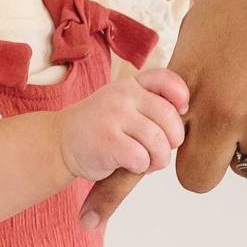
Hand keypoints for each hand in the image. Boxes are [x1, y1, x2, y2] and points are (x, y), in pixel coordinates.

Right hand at [60, 67, 189, 183]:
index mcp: (131, 85)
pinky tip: (129, 164)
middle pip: (170, 118)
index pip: (166, 79)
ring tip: (147, 161)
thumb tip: (185, 111)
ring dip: (158, 159)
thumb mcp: (124, 105)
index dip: (181, 97)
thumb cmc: (103, 128)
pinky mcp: (107, 140)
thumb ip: (152, 102)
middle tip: (161, 150)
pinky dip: (140, 167)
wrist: (61, 143)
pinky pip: (141, 157)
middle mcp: (123, 95)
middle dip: (173, 141)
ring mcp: (113, 116)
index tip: (179, 113)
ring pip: (158, 141)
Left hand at [79, 0, 246, 228]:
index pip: (143, 150)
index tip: (87, 222)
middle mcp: (226, 110)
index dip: (113, 192)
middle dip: (207, 159)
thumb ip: (182, 77)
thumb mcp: (200, 31)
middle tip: (225, 132)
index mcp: (190, 86)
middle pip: (198, 177)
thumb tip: (178, 108)